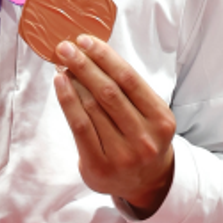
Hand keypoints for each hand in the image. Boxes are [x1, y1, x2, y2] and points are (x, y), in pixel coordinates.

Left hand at [53, 35, 176, 218]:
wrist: (147, 182)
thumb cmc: (144, 138)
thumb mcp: (150, 115)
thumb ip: (129, 90)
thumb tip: (93, 55)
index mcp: (161, 120)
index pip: (130, 80)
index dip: (106, 57)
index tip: (86, 41)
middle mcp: (144, 138)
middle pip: (109, 92)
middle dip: (84, 64)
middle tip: (65, 46)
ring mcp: (122, 155)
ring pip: (93, 108)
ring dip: (74, 80)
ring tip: (62, 63)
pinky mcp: (99, 166)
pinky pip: (80, 127)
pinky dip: (68, 102)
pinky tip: (61, 84)